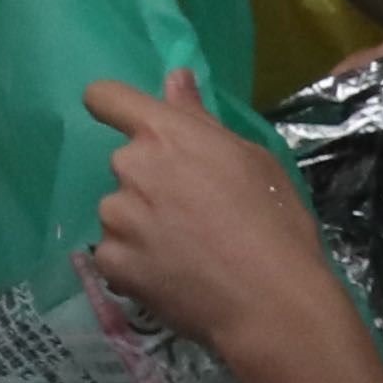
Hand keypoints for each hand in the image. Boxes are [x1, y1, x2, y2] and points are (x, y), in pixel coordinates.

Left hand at [80, 72, 336, 362]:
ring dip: (141, 224)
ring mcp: (115, 216)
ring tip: (188, 253)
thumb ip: (201, 119)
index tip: (130, 125)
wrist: (272, 304)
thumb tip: (174, 78)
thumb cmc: (276, 226)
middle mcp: (130, 167)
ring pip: (119, 210)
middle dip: (151, 182)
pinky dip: (135, 264)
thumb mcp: (252, 160)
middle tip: (194, 214)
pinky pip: (114, 253)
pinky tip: (172, 277)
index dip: (114, 107)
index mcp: (166, 134)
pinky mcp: (110, 261)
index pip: (107, 97)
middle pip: (126, 163)